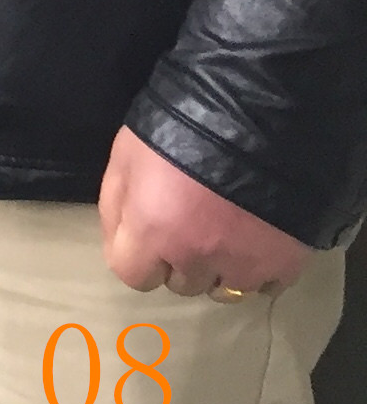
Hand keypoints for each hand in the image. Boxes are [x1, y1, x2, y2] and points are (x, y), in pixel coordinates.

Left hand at [99, 125, 311, 298]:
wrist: (257, 114)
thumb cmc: (179, 128)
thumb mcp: (125, 157)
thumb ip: (117, 206)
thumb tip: (121, 241)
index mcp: (152, 233)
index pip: (134, 276)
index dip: (140, 256)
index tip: (151, 237)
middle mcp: (197, 258)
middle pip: (182, 282)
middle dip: (181, 260)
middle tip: (192, 225)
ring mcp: (245, 264)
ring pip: (226, 290)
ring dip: (221, 269)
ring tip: (227, 236)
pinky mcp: (287, 262)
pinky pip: (268, 285)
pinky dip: (261, 269)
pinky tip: (259, 241)